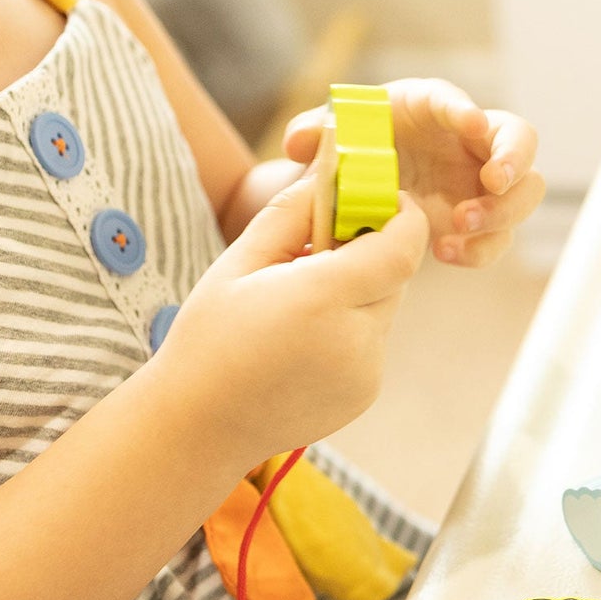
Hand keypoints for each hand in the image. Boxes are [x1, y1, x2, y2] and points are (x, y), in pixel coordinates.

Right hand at [153, 173, 429, 463]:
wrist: (198, 427)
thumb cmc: (209, 339)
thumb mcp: (238, 263)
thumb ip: (291, 213)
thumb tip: (328, 173)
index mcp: (322, 299)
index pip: (402, 247)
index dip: (401, 217)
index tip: (381, 199)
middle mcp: (355, 339)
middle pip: (395, 274)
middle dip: (371, 251)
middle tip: (323, 246)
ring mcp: (366, 372)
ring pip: (385, 308)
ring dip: (360, 291)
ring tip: (301, 302)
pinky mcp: (366, 393)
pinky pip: (374, 341)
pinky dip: (352, 327)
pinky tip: (303, 340)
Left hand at [283, 79, 542, 268]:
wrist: (364, 186)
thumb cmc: (356, 147)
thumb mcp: (329, 136)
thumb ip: (311, 132)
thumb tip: (299, 143)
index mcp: (433, 108)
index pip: (457, 102)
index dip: (467, 111)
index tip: (471, 125)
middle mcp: (472, 141)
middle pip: (520, 141)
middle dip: (512, 162)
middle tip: (492, 183)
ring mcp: (482, 183)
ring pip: (522, 194)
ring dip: (502, 212)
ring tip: (461, 226)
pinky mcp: (480, 222)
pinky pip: (497, 238)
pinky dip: (479, 249)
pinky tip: (445, 253)